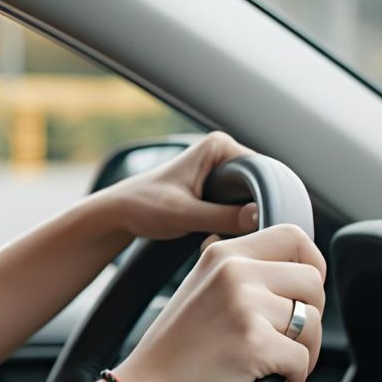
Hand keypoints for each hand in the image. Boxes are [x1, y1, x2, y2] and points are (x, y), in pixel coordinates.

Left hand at [98, 132, 262, 242]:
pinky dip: (230, 224)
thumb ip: (222, 216)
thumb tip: (259, 216)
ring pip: (249, 201)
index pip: (263, 173)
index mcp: (219, 146)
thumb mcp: (184, 214)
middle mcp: (224, 153)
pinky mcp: (217, 190)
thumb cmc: (143, 206)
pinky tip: (213, 235)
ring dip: (239, 221)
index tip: (249, 225)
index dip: (261, 200)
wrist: (118, 213)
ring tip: (215, 234)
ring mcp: (221, 172)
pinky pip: (238, 208)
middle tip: (227, 233)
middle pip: (259, 188)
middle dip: (248, 213)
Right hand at [113, 222, 327, 381]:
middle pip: (312, 281)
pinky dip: (295, 380)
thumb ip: (241, 272)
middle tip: (289, 340)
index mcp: (223, 255)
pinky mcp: (254, 343)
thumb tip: (294, 267)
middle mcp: (234, 272)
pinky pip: (302, 359)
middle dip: (311, 316)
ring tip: (280, 368)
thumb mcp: (201, 289)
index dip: (311, 266)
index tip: (303, 295)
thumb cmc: (175, 351)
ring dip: (306, 353)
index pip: (293, 237)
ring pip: (313, 323)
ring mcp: (244, 306)